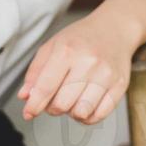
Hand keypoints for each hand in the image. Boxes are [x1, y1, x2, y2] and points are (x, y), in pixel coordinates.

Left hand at [19, 8, 139, 123]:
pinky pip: (100, 115)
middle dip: (53, 108)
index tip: (29, 113)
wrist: (114, 29)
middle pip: (62, 104)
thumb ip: (35, 72)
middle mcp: (88, 63)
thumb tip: (25, 97)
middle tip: (55, 98)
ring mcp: (106, 75)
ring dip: (71, 112)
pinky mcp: (120, 85)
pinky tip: (85, 104)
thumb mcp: (52, 46)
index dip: (34, 105)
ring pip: (81, 112)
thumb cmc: (81, 38)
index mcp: (67, 51)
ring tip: (72, 99)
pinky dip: (88, 116)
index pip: (46, 88)